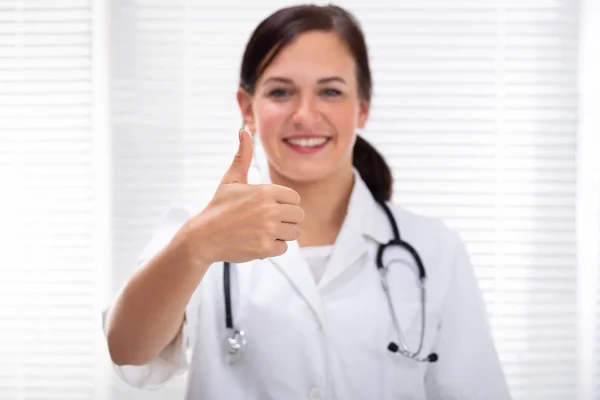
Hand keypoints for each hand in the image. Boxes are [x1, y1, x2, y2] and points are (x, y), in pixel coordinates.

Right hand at [182, 129, 303, 264]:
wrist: (203, 236)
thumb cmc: (219, 207)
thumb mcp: (231, 180)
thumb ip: (242, 156)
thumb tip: (243, 131)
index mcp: (266, 191)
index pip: (294, 199)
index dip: (284, 204)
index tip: (268, 208)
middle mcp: (270, 209)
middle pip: (298, 216)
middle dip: (285, 220)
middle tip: (265, 222)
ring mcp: (268, 230)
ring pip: (294, 232)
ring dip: (281, 234)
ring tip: (261, 231)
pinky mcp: (265, 248)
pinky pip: (283, 248)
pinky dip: (273, 248)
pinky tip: (257, 242)